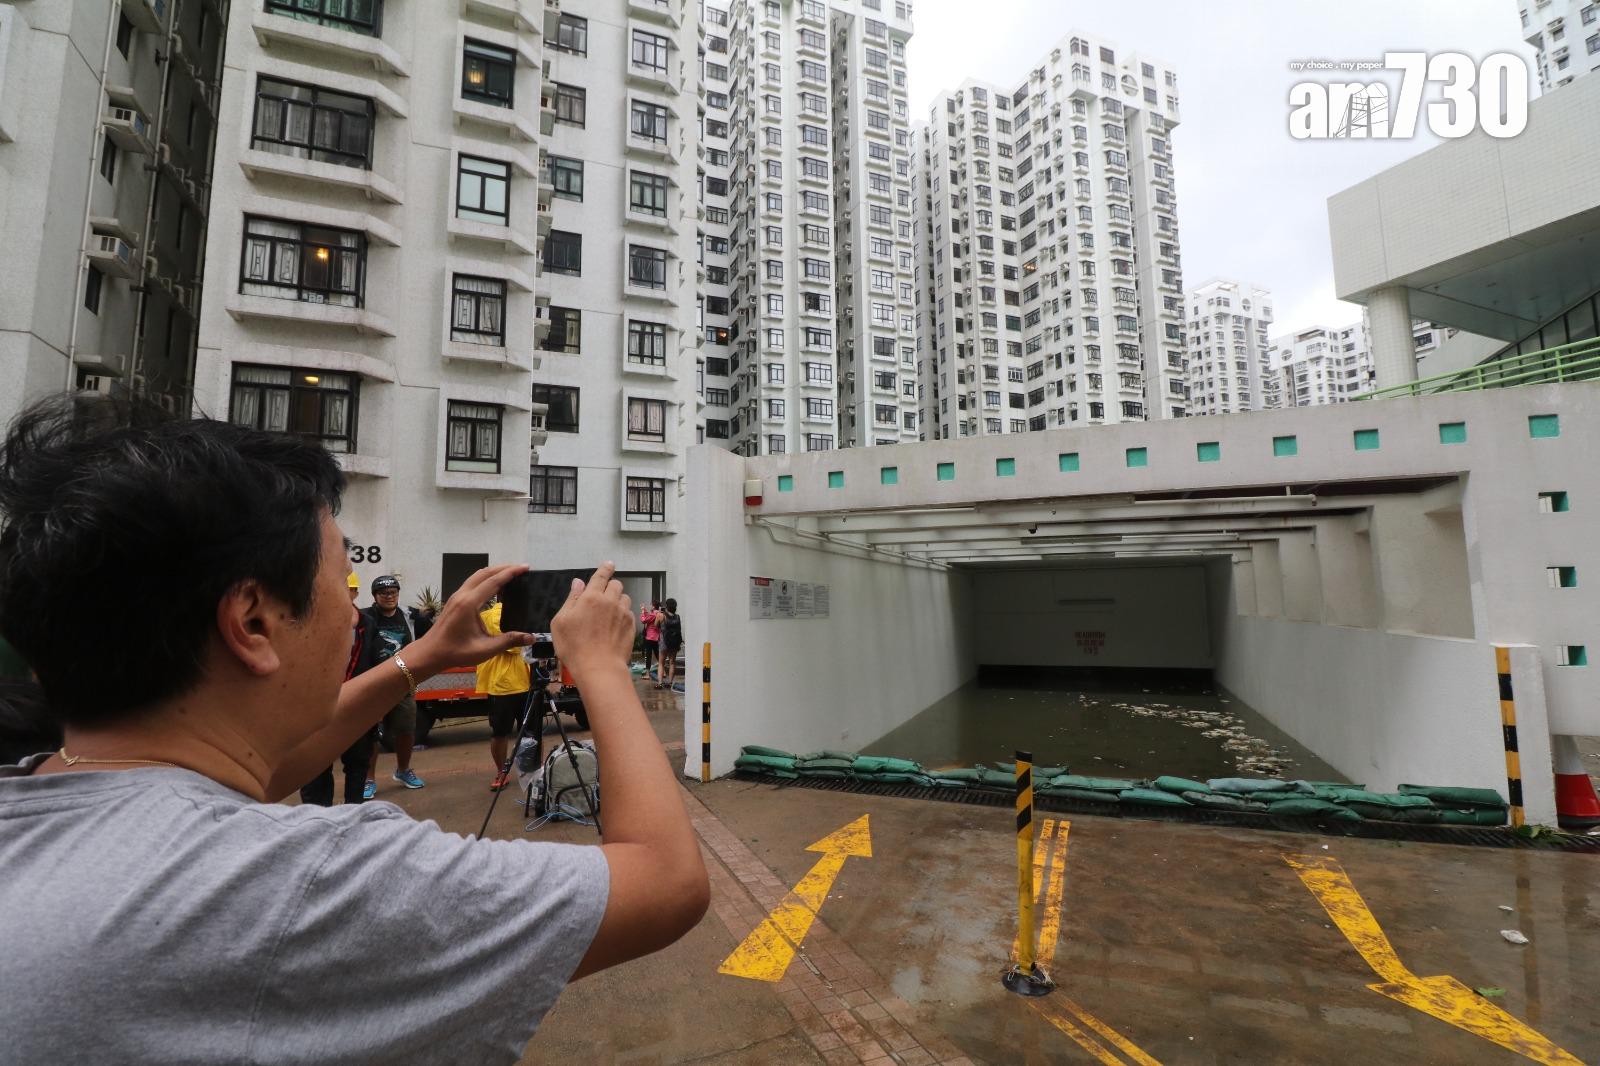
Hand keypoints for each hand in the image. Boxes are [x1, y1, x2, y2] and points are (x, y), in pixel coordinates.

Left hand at [406, 564, 531, 676]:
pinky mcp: (454, 600)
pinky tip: (494, 587)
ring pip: (477, 576)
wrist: (430, 653)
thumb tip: (531, 637)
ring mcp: (457, 596)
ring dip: (494, 572)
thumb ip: (509, 641)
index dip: (511, 573)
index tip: (525, 567)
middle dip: (504, 568)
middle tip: (521, 568)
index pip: (493, 581)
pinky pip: (472, 582)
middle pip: (485, 573)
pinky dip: (486, 579)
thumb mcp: (485, 649)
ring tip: (510, 574)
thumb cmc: (456, 652)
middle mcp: (462, 595)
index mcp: (469, 603)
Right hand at [552, 562, 634, 687]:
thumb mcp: (561, 622)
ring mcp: (623, 614)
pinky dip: (623, 615)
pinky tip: (615, 626)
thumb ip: (571, 600)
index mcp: (591, 597)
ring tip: (609, 612)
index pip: (601, 576)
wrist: (599, 668)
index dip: (605, 568)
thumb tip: (578, 582)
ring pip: (625, 598)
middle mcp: (610, 602)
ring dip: (618, 600)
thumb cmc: (573, 646)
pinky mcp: (632, 626)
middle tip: (602, 597)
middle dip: (610, 586)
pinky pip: (629, 613)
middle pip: (616, 585)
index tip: (609, 563)